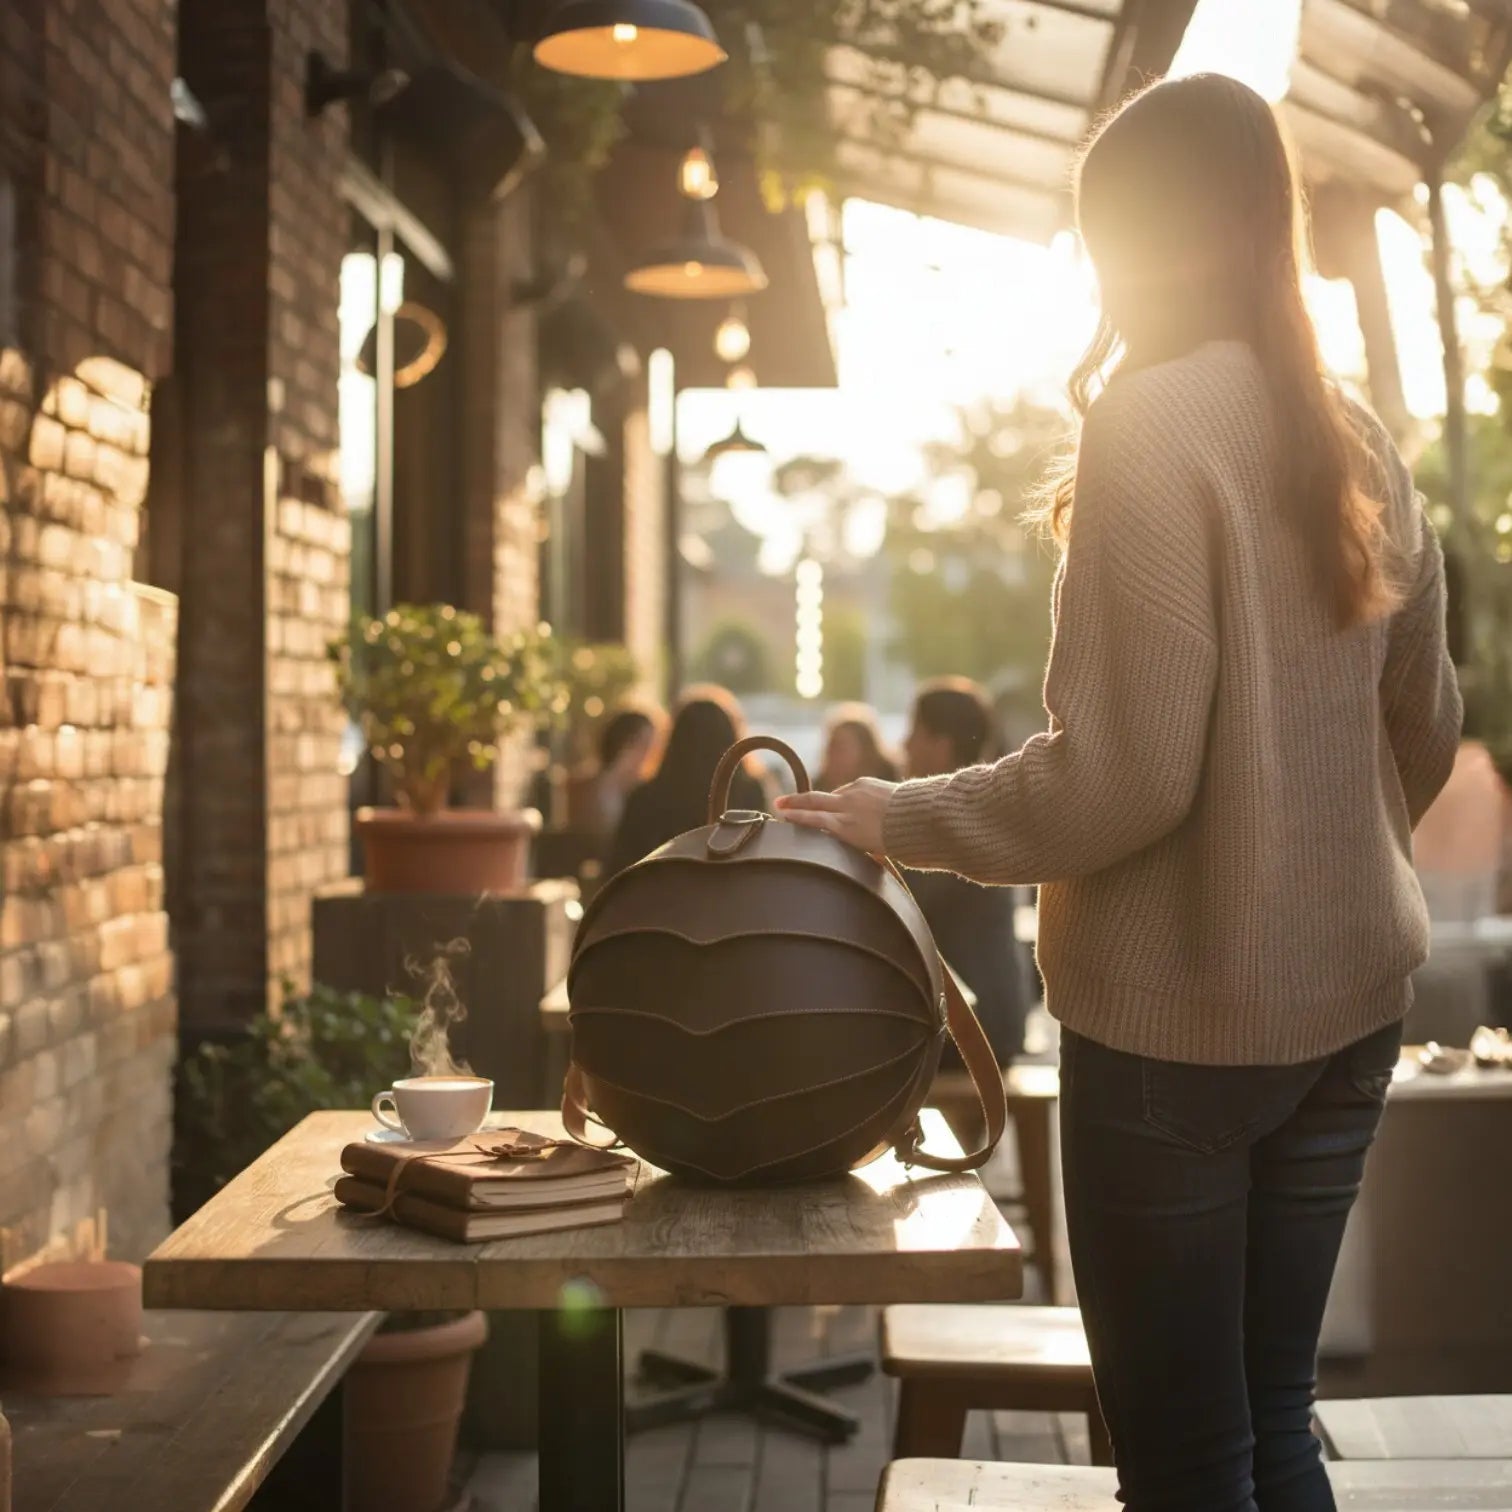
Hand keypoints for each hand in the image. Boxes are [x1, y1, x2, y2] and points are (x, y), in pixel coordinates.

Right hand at [775, 778, 895, 855]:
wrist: (919, 815)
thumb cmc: (897, 840)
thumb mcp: (871, 849)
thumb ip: (853, 843)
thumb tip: (846, 844)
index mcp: (845, 826)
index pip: (812, 818)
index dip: (795, 816)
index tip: (782, 815)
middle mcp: (846, 806)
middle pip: (813, 800)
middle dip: (793, 801)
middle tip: (778, 802)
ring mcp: (855, 791)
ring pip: (833, 796)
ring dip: (827, 802)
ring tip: (824, 810)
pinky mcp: (865, 782)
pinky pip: (850, 790)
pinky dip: (848, 798)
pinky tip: (855, 805)